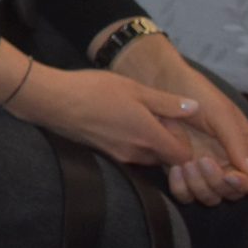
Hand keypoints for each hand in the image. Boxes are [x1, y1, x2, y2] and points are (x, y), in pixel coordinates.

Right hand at [7, 61, 198, 168]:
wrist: (52, 101)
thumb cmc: (95, 90)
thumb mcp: (136, 89)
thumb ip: (167, 102)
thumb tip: (195, 109)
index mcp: (149, 138)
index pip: (183, 156)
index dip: (185, 141)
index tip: (174, 121)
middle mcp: (137, 154)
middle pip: (165, 157)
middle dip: (167, 139)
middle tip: (155, 114)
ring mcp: (119, 157)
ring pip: (146, 155)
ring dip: (149, 140)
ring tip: (135, 114)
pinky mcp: (104, 154)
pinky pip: (129, 153)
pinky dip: (131, 140)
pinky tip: (118, 119)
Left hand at [111, 34, 247, 203]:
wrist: (160, 84)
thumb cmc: (195, 93)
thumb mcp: (220, 113)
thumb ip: (236, 142)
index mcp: (245, 149)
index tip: (231, 177)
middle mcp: (228, 163)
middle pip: (234, 193)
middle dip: (218, 183)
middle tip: (201, 161)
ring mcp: (204, 169)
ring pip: (211, 197)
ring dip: (200, 187)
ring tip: (186, 163)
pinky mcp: (181, 171)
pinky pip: (186, 194)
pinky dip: (182, 188)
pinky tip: (174, 169)